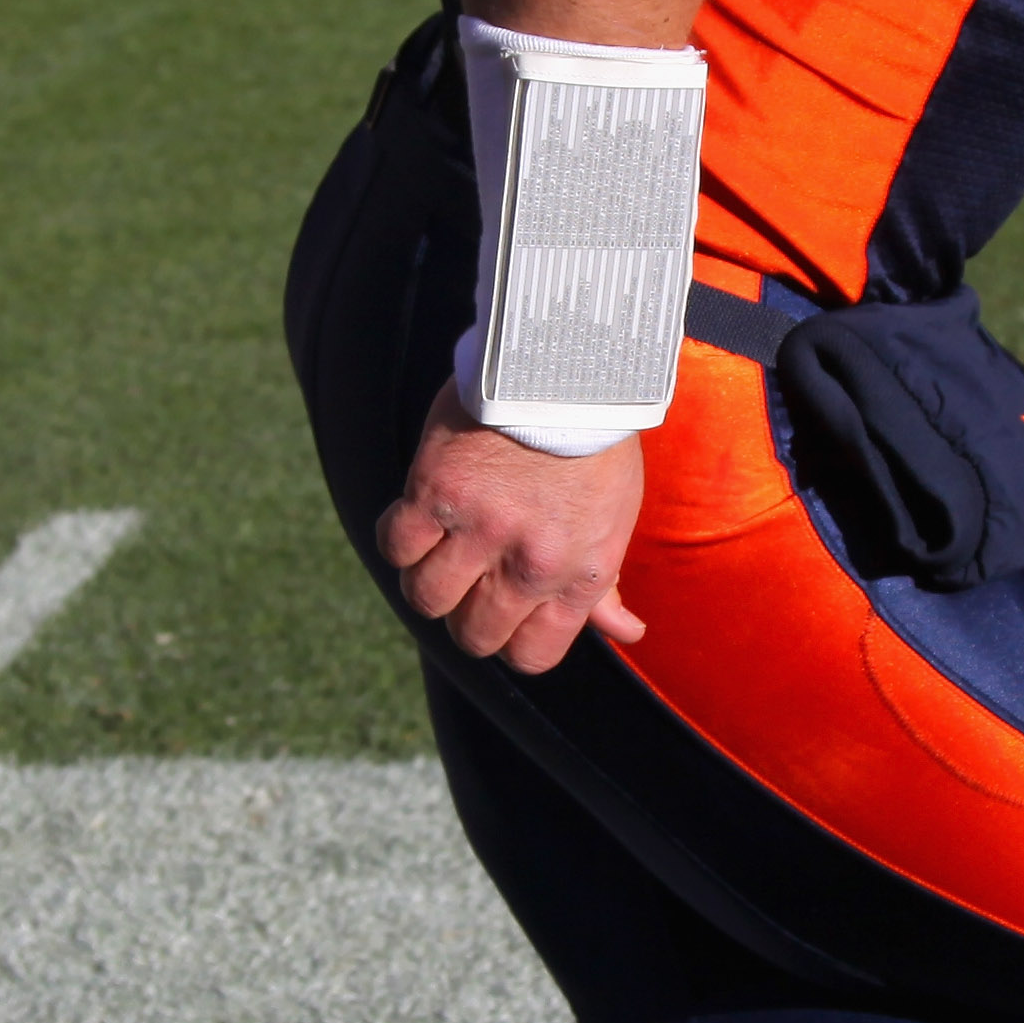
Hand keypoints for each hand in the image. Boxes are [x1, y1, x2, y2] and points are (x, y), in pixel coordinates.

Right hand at [376, 385, 650, 672]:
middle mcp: (530, 562)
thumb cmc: (596, 445)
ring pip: (427, 598)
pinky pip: (397, 546)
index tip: (504, 614)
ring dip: (428, 580)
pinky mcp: (435, 490)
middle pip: (473, 636)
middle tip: (469, 579)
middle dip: (466, 617)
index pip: (531, 656)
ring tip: (441, 549)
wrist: (569, 366)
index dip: (511, 642)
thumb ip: (606, 584)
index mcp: (577, 575)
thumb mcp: (616, 520)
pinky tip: (420, 515)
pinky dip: (402, 538)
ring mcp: (480, 528)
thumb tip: (626, 633)